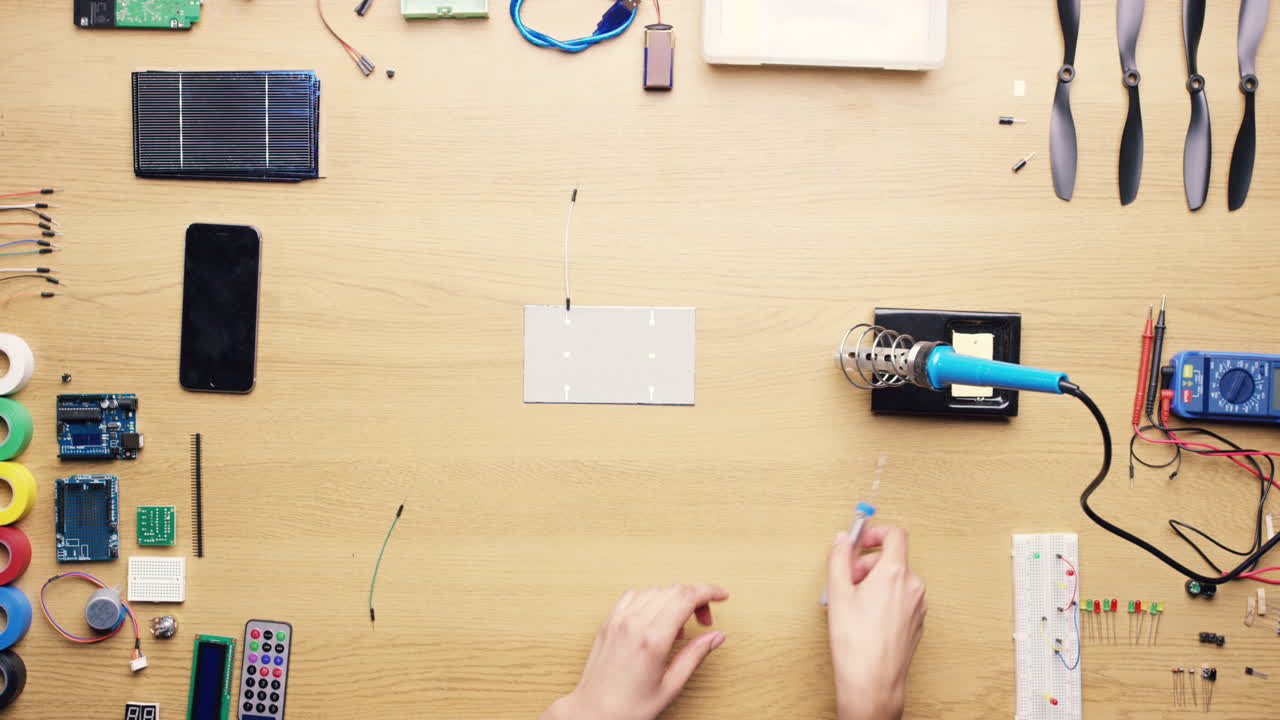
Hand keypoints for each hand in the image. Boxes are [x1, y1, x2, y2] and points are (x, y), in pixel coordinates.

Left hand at [542, 583, 728, 719]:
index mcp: (652, 639)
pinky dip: (651, 599)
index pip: (686, 597)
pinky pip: (634, 596)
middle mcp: (633, 623)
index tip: (722, 595)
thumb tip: (716, 636)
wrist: (592, 713)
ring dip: (674, 599)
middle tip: (704, 621)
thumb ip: (695, 655)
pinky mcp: (608, 622)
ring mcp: (618, 620)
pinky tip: (656, 619)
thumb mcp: (670, 686)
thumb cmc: (629, 707)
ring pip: (655, 590)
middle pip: (674, 590)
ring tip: (678, 628)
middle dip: (696, 598)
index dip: (709, 592)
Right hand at [825, 525, 925, 719]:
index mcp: (895, 573)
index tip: (861, 541)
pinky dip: (886, 598)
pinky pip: (902, 598)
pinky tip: (868, 617)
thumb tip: (843, 539)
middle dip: (868, 563)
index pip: (895, 535)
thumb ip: (840, 558)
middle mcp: (913, 586)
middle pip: (893, 558)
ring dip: (877, 582)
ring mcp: (918, 606)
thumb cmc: (856, 642)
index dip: (876, 532)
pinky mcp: (918, 623)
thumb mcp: (838, 592)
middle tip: (848, 579)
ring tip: (855, 602)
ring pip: (898, 580)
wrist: (873, 681)